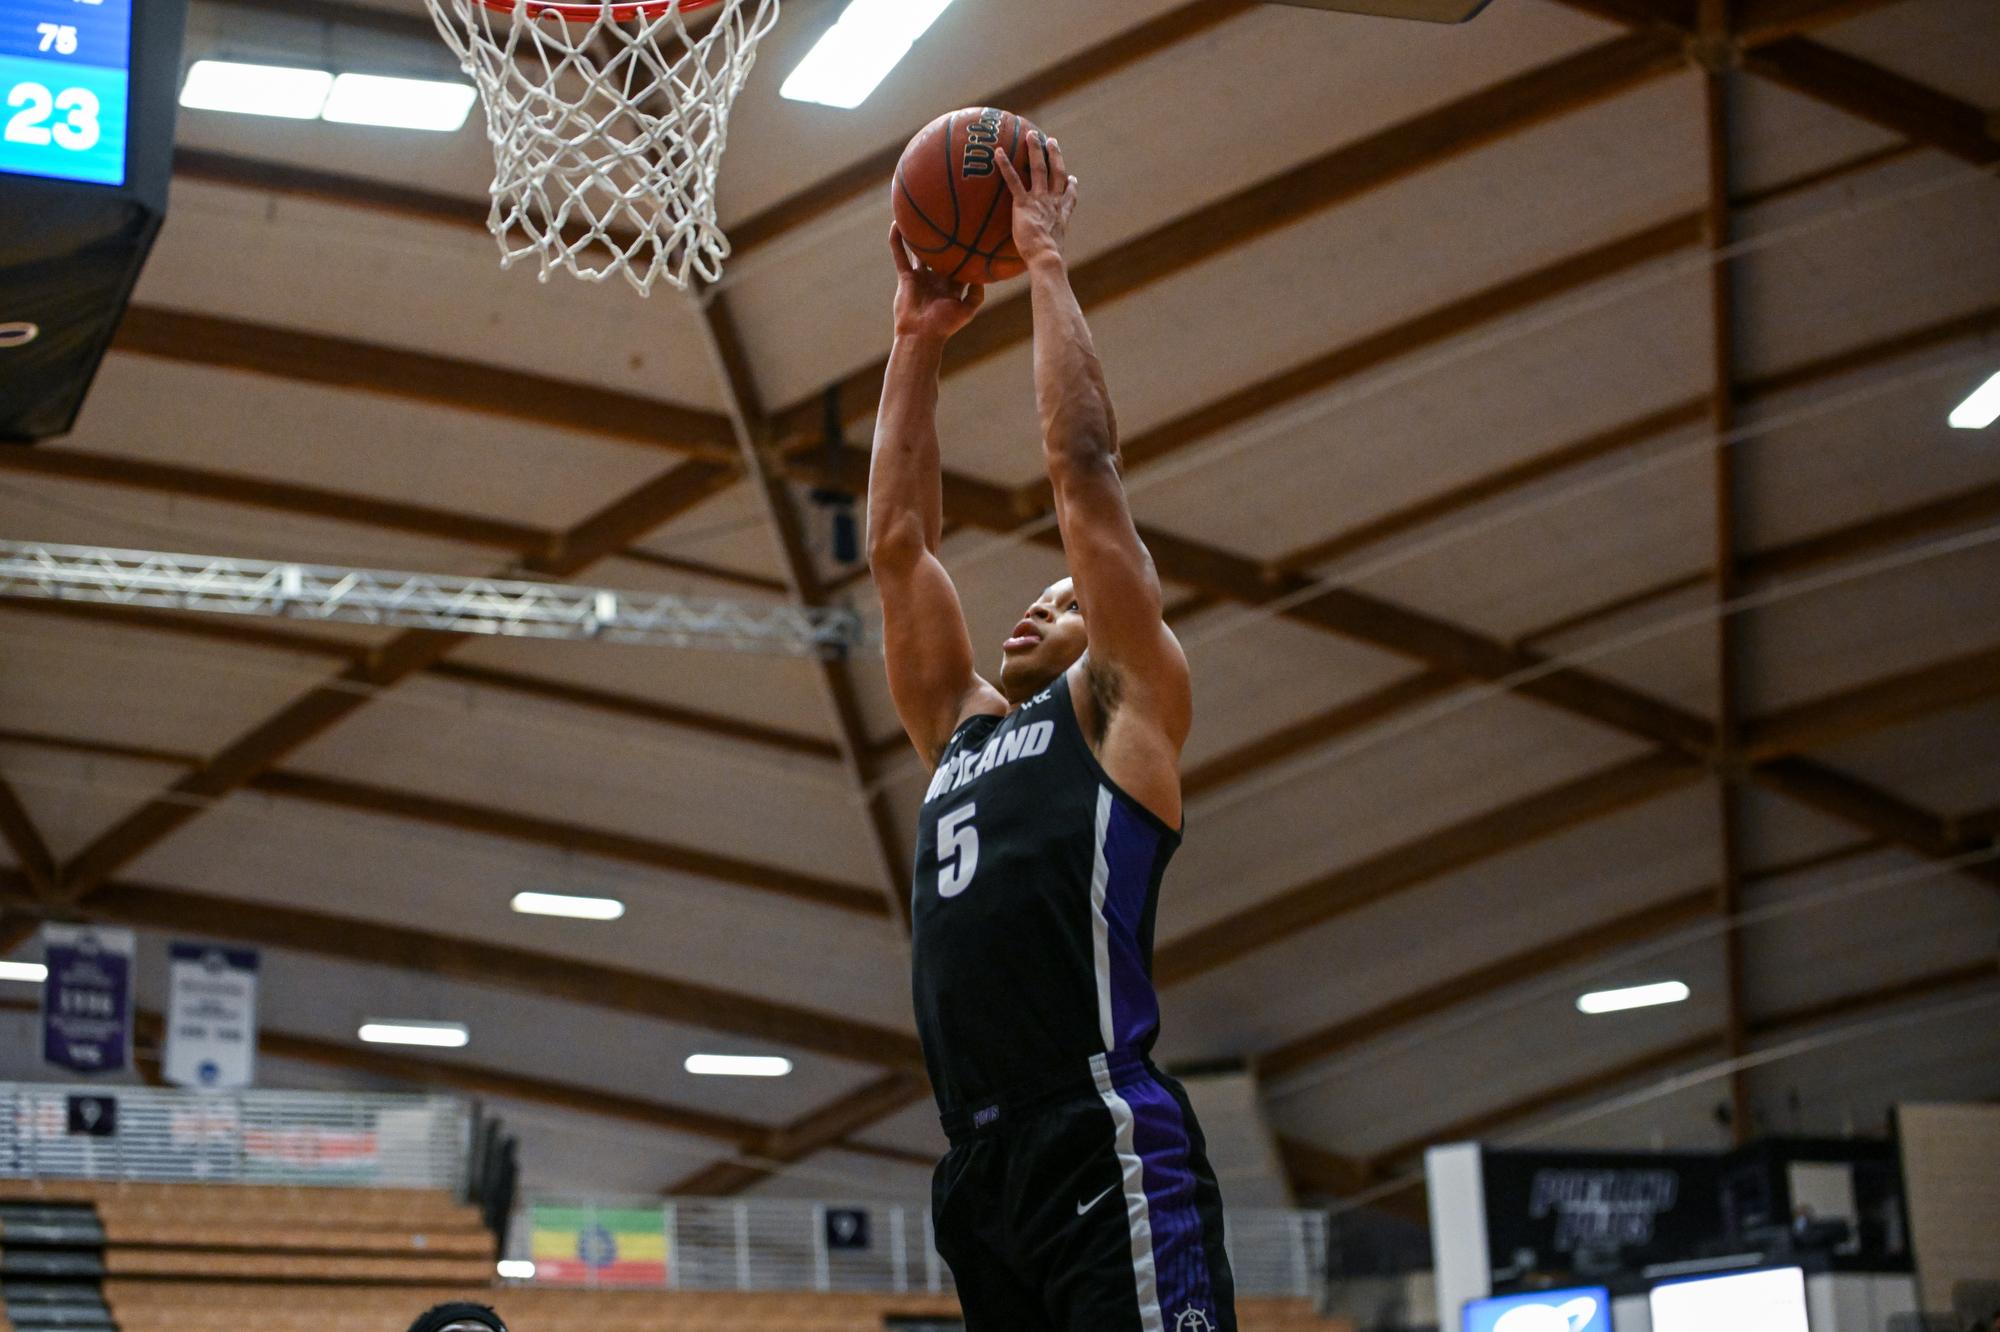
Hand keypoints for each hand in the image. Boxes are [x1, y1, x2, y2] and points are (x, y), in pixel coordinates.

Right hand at [890, 226, 984, 341]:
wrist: (920, 335)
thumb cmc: (945, 326)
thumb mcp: (967, 311)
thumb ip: (976, 294)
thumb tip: (983, 275)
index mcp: (952, 285)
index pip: (961, 262)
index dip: (966, 248)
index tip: (973, 230)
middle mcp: (937, 278)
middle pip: (941, 253)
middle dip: (944, 237)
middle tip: (949, 216)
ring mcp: (920, 277)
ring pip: (918, 251)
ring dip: (917, 235)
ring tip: (919, 214)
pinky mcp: (906, 278)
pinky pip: (900, 256)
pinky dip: (897, 241)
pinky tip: (896, 224)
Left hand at [995, 131, 1077, 266]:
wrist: (1046, 258)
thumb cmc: (1047, 262)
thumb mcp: (1051, 254)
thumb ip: (1048, 253)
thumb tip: (1046, 269)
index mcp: (1061, 215)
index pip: (1069, 198)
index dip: (1071, 187)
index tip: (1072, 178)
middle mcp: (1053, 203)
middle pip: (1057, 173)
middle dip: (1055, 156)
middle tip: (1051, 141)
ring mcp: (1039, 201)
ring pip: (1039, 169)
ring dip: (1035, 150)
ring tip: (1030, 135)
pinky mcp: (1024, 203)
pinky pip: (1014, 180)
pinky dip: (1006, 166)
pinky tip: (998, 153)